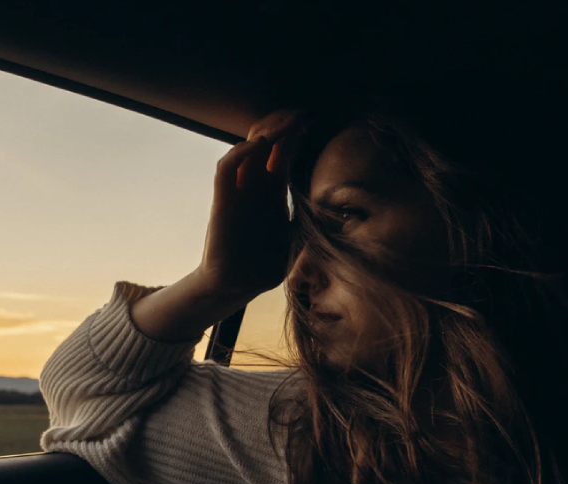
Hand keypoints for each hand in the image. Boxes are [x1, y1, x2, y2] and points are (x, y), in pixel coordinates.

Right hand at [198, 110, 302, 299]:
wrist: (235, 286)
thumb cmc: (263, 266)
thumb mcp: (296, 241)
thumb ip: (311, 226)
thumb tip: (345, 221)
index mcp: (273, 192)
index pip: (283, 151)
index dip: (296, 133)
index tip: (315, 118)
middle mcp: (254, 186)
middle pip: (265, 142)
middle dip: (283, 124)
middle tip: (301, 112)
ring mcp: (238, 192)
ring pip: (246, 148)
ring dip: (264, 132)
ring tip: (285, 122)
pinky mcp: (222, 203)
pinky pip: (226, 170)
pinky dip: (239, 154)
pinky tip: (258, 145)